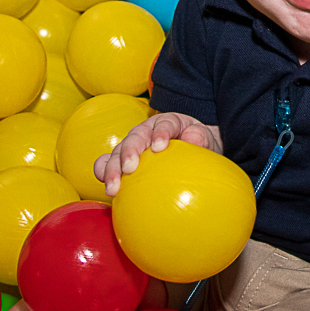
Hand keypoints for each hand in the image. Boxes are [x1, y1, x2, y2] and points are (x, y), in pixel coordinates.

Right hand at [93, 112, 221, 196]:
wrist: (191, 146)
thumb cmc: (198, 143)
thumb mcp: (205, 138)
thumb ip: (200, 137)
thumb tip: (193, 139)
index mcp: (168, 122)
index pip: (165, 124)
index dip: (160, 133)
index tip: (160, 147)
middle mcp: (147, 130)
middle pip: (135, 136)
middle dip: (130, 151)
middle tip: (129, 168)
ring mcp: (133, 144)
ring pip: (118, 151)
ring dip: (112, 168)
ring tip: (112, 188)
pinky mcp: (123, 158)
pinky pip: (107, 162)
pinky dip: (103, 171)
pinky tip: (105, 187)